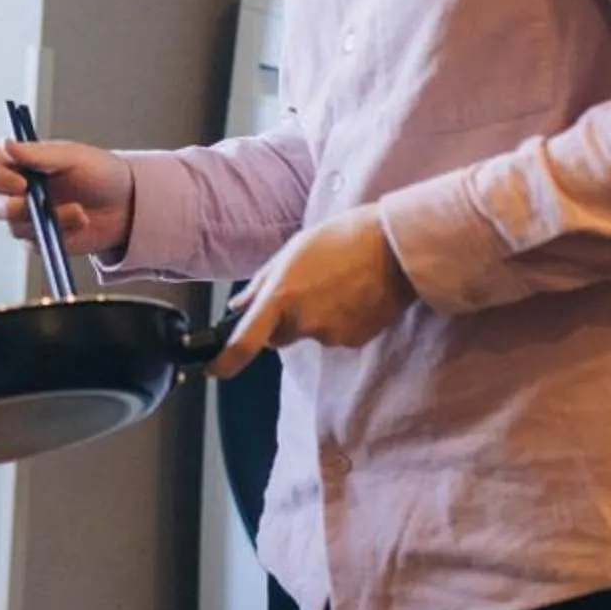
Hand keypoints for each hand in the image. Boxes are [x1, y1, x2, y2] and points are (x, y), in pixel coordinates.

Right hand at [0, 137, 135, 257]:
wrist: (127, 205)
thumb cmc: (99, 172)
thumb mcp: (71, 157)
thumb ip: (37, 154)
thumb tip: (5, 142)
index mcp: (16, 163)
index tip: (20, 183)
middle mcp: (13, 192)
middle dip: (6, 208)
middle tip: (33, 206)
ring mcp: (24, 219)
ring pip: (14, 227)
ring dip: (48, 219)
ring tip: (79, 212)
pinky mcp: (38, 241)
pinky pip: (35, 244)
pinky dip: (59, 233)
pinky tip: (80, 223)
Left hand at [214, 205, 415, 377]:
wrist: (396, 245)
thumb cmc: (343, 238)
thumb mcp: (293, 250)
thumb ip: (261, 282)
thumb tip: (238, 307)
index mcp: (282, 296)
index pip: (245, 342)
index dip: (225, 362)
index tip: (214, 370)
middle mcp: (303, 322)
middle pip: (278, 337)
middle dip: (282, 322)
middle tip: (305, 288)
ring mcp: (330, 335)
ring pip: (310, 334)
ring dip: (314, 317)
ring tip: (336, 284)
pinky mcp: (354, 340)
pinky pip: (335, 336)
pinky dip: (339, 321)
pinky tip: (353, 295)